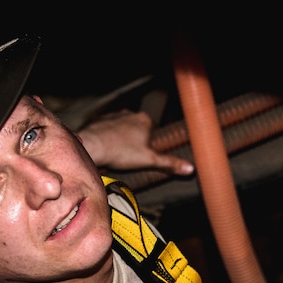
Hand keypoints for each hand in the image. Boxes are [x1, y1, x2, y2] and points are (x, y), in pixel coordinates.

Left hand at [78, 110, 193, 175]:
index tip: (141, 156)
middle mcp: (130, 114)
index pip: (153, 134)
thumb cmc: (120, 152)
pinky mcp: (101, 120)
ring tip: (116, 156)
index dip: (148, 148)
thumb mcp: (149, 160)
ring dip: (121, 142)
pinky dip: (108, 140)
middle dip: (134, 145)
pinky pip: (108, 131)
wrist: (92, 146)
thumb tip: (190, 168)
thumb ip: (169, 163)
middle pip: (138, 132)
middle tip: (128, 158)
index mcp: (145, 120)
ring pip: (123, 131)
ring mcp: (115, 116)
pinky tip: (106, 150)